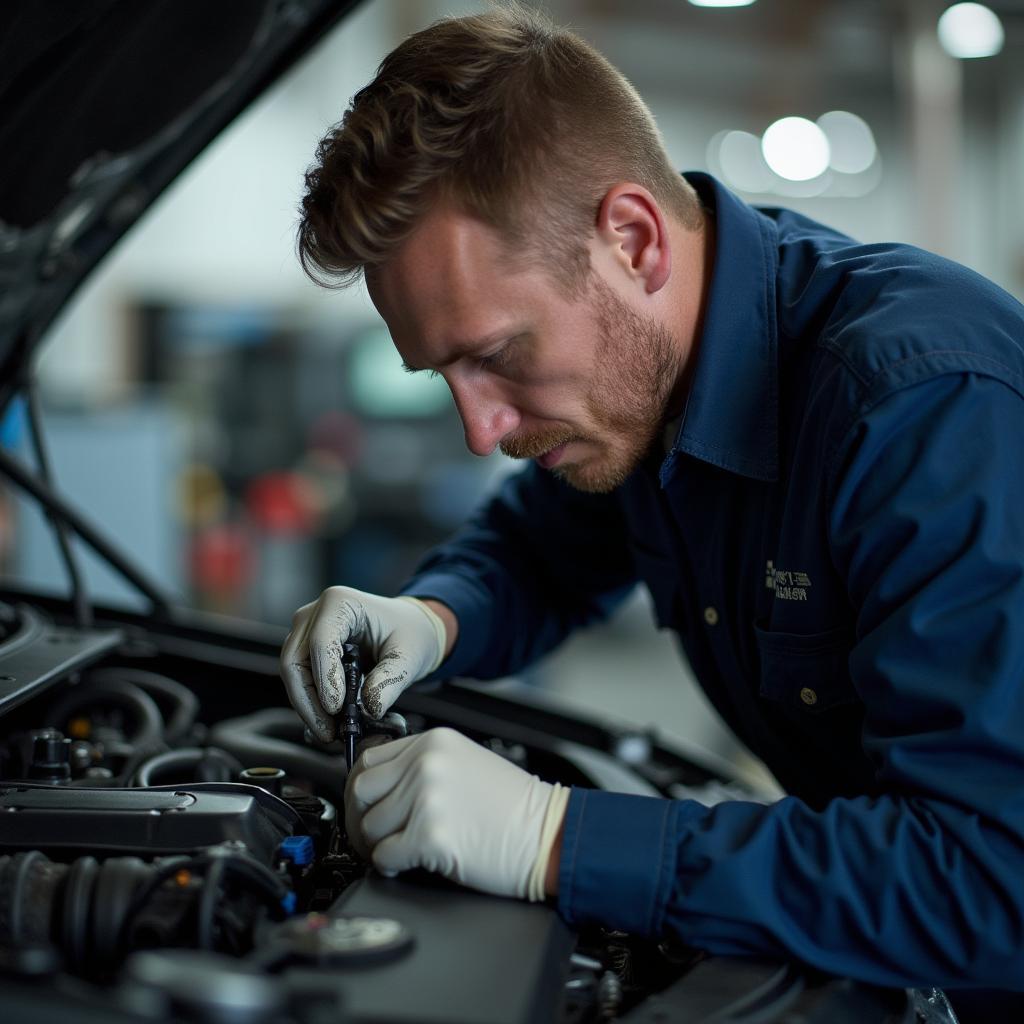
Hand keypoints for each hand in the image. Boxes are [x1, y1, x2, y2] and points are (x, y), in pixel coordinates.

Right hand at [280, 587, 449, 740]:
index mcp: (340, 603)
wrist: (408, 628)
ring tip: (330, 731)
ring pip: (292, 673)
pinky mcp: (306, 650)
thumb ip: (391, 680)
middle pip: (294, 660)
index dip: (325, 677)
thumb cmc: (409, 633)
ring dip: (307, 705)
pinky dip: (311, 702)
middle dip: (308, 700)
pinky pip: (299, 679)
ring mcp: (306, 631)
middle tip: (328, 731)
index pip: (321, 641)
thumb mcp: (410, 656)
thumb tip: (371, 709)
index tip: (336, 708)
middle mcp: (314, 614)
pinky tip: (328, 722)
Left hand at [344, 727, 568, 900]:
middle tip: (377, 835)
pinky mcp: (430, 836)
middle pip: (361, 792)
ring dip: (380, 845)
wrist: (549, 834)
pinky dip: (392, 866)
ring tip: (403, 849)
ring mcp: (427, 799)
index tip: (368, 806)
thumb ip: (422, 764)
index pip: (368, 760)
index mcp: (433, 742)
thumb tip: (380, 786)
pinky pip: (384, 857)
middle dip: (364, 818)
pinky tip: (412, 863)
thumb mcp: (464, 762)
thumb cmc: (513, 807)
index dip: (364, 789)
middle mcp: (426, 764)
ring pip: (369, 827)